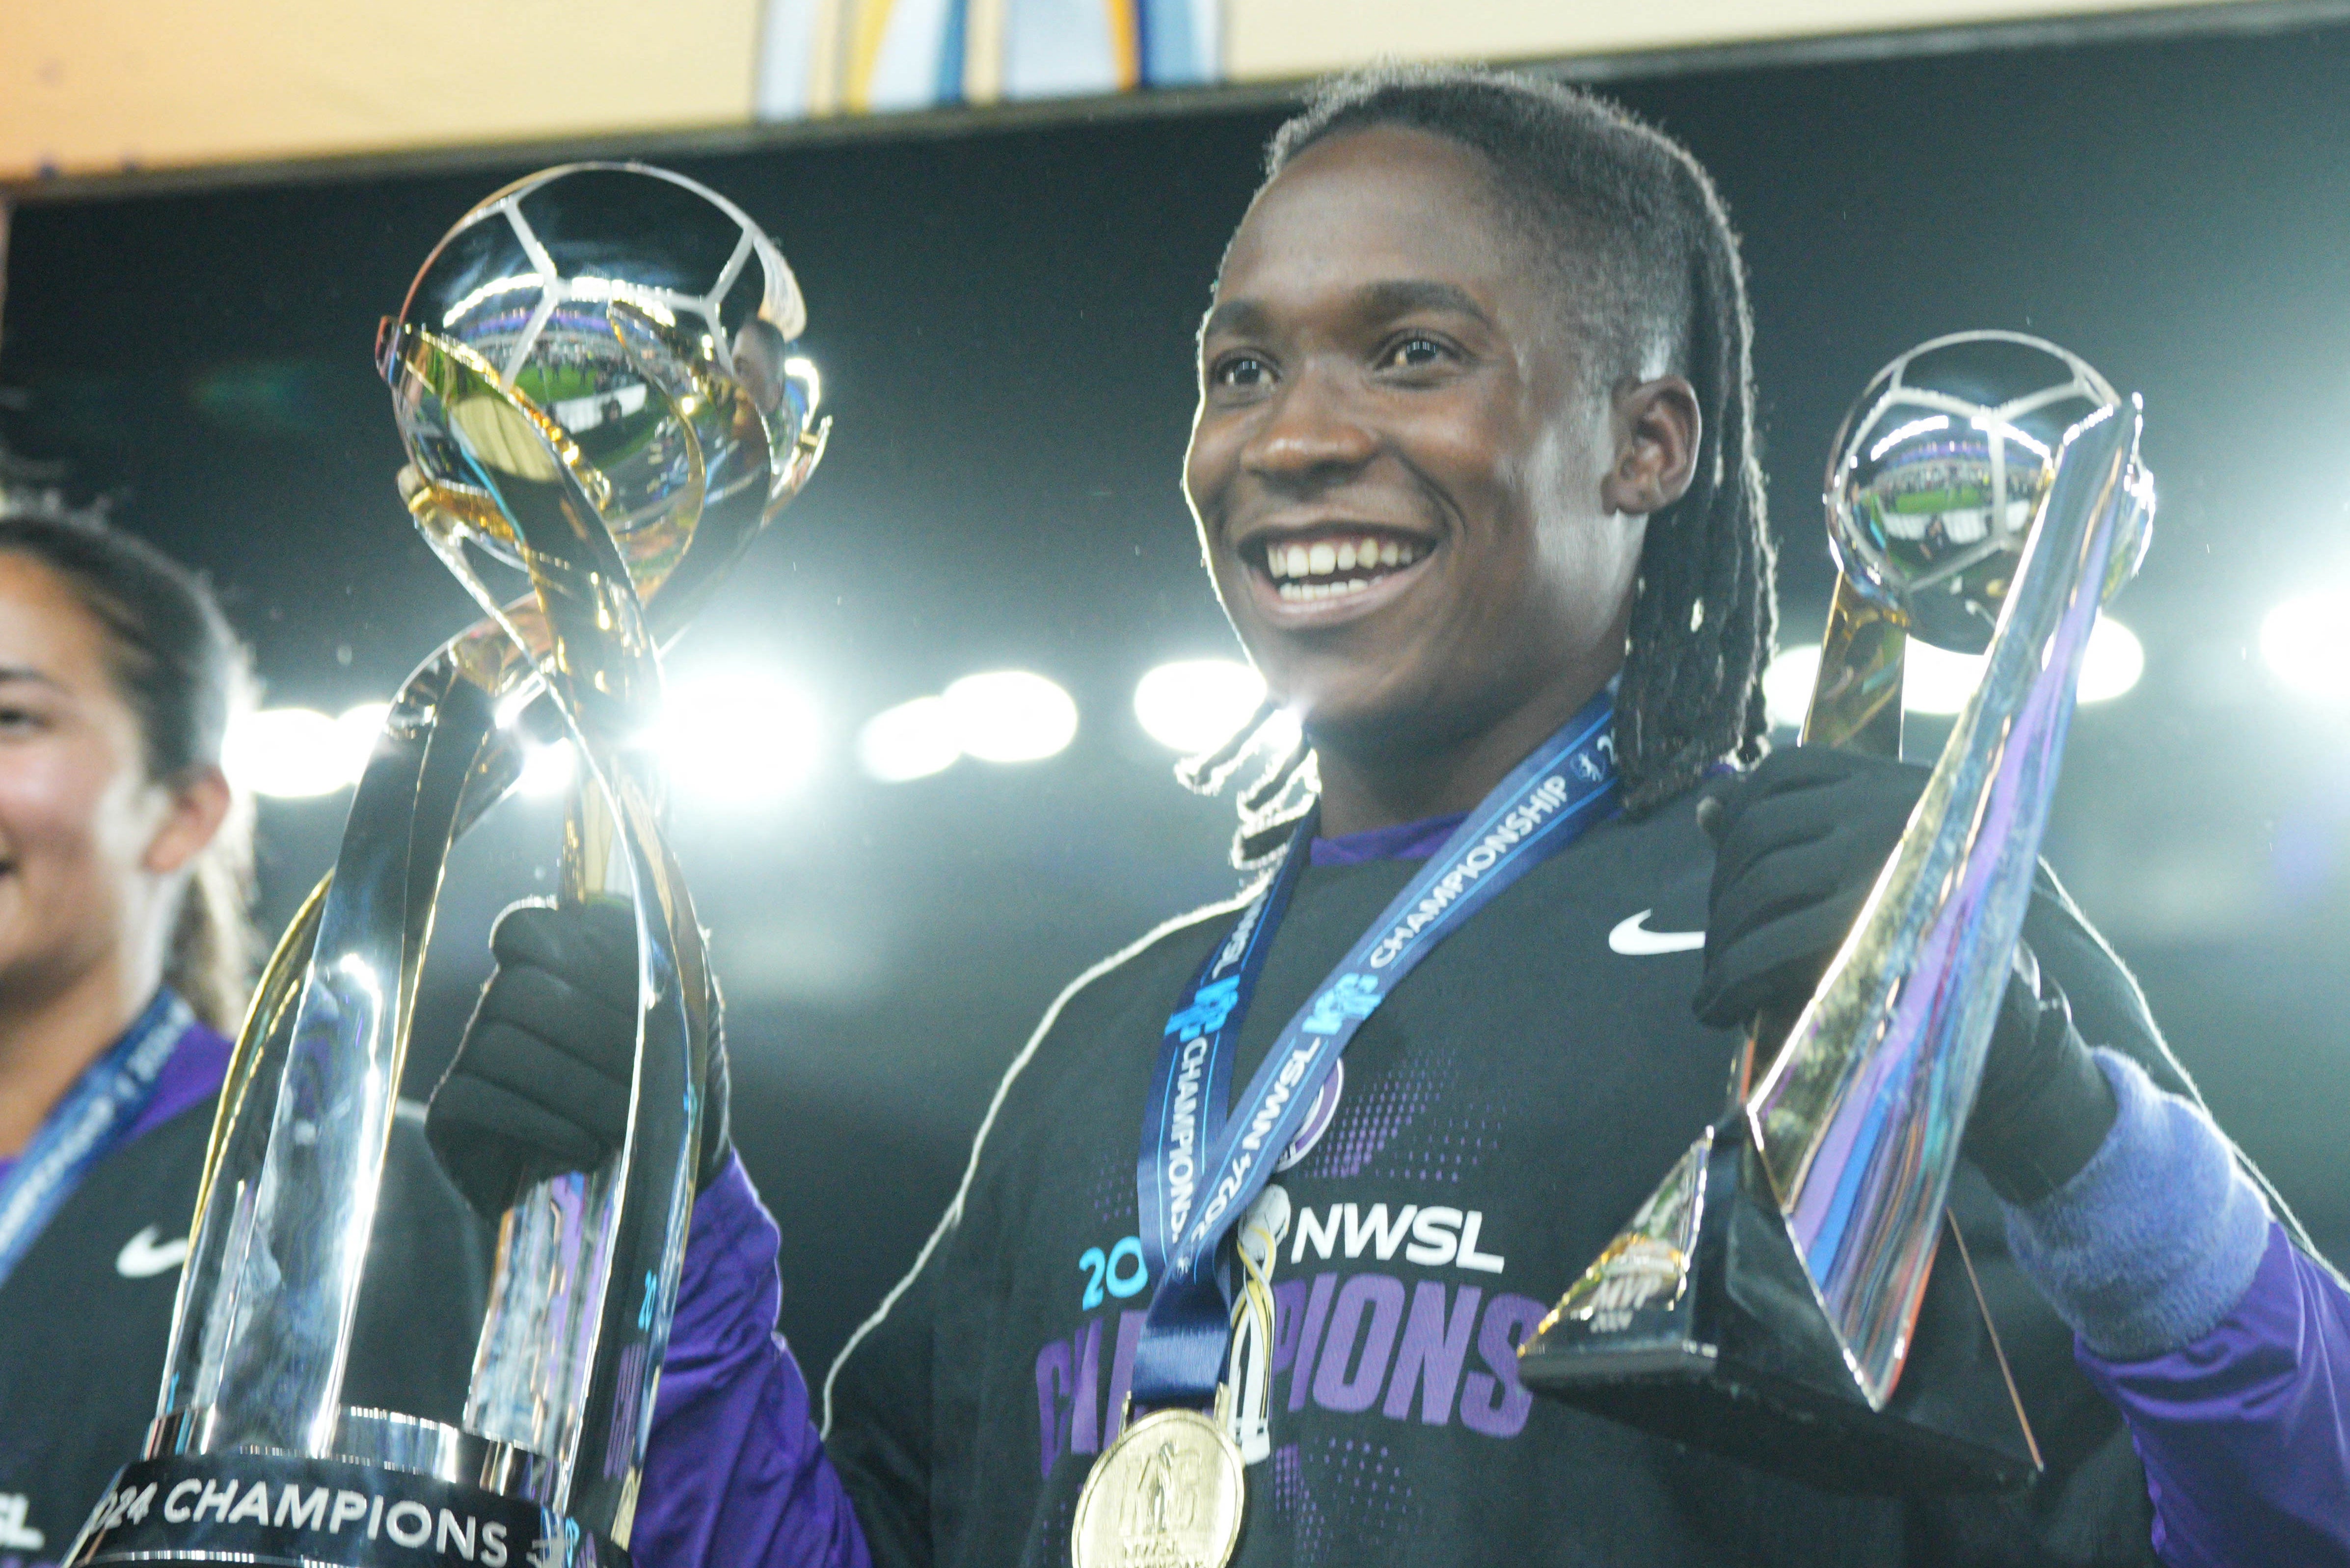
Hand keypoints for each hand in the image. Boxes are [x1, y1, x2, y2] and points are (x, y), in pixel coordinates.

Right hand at [426, 899, 732, 1216]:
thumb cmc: (678, 1088)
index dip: (566, 947)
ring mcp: (470, 1058)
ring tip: (626, 1125)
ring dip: (576, 1088)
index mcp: (552, 971)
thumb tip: (621, 907)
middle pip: (518, 990)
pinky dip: (544, 1123)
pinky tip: (589, 1148)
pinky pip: (477, 1098)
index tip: (625, 987)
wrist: (664, 1178)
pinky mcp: (450, 1116)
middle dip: (593, 1036)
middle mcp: (501, 1005)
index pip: (526, 927)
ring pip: (500, 1044)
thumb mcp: (688, 1020)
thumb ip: (662, 960)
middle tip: (646, 1081)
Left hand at [1695, 745, 2115, 1202]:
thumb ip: (1796, 833)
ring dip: (1721, 946)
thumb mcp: (1877, 866)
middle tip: (1720, 951)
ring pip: (1759, 887)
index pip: (1782, 772)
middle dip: (1721, 899)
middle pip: (1758, 834)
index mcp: (1898, 785)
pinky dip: (1732, 978)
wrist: (2015, 1015)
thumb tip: (1705, 807)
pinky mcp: (1876, 932)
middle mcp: (1893, 812)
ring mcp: (1886, 867)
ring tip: (1715, 991)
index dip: (1734, 819)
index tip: (1725, 875)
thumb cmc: (1935, 940)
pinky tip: (1720, 1006)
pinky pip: (1774, 946)